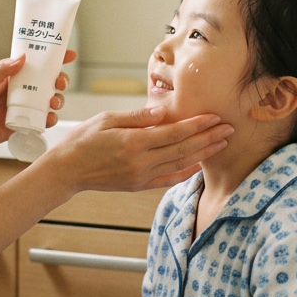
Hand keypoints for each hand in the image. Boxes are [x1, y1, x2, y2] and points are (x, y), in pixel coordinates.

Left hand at [0, 51, 76, 152]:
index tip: (69, 54)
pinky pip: (42, 121)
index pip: (37, 64)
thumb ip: (2, 70)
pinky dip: (49, 120)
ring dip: (57, 100)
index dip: (55, 58)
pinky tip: (49, 118)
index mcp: (14, 77)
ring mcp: (24, 108)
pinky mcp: (23, 124)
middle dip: (60, 81)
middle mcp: (23, 91)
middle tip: (60, 82)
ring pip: (49, 102)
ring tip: (54, 102)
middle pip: (49, 83)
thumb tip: (22, 57)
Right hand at [45, 107, 232, 195]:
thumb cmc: (83, 139)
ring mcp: (140, 176)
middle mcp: (140, 162)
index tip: (214, 117)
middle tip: (228, 129)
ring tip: (221, 144)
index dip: (196, 125)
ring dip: (203, 154)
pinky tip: (198, 166)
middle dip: (208, 138)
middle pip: (183, 149)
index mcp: (133, 142)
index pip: (173, 133)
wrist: (67, 170)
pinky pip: (167, 180)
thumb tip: (163, 111)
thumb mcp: (107, 119)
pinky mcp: (138, 185)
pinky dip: (185, 173)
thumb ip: (137, 116)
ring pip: (179, 165)